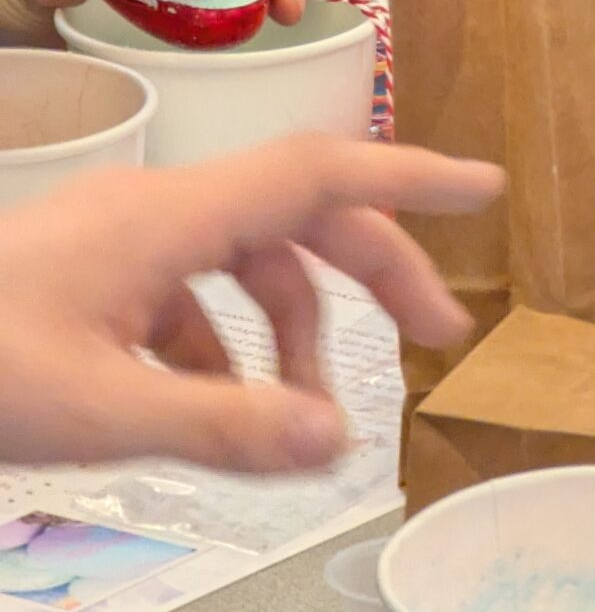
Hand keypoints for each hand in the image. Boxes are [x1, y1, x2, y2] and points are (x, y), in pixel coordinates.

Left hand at [0, 136, 501, 470]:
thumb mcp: (96, 412)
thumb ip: (223, 425)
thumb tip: (338, 440)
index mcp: (170, 218)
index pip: (321, 171)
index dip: (413, 175)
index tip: (488, 189)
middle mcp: (156, 211)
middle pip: (297, 215)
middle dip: (375, 267)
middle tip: (439, 331)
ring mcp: (120, 240)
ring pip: (244, 258)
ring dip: (297, 324)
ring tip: (315, 414)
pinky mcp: (89, 276)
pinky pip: (189, 291)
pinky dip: (229, 343)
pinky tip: (222, 409)